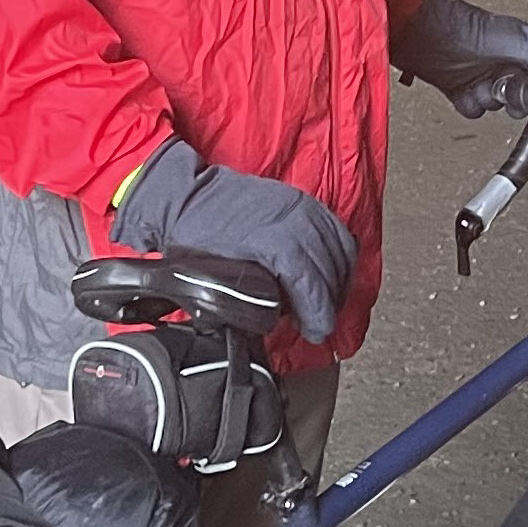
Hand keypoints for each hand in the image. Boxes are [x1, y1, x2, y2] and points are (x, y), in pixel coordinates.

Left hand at [114, 140, 355, 342]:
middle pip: (329, 267)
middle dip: (328, 302)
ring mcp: (303, 206)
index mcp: (273, 237)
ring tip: (324, 305)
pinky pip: (338, 233)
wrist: (187, 195)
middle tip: (317, 326)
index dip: (318, 309)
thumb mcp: (214, 275)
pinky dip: (340, 258)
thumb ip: (246, 298)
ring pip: (340, 250)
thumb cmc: (195, 235)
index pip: (309, 279)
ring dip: (338, 281)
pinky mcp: (305, 201)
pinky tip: (330, 276)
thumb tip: (272, 321)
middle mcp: (295, 217)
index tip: (318, 331)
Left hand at [392, 0, 527, 114]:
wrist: (428, 37)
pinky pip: (474, 109)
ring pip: (499, 105)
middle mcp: (505, 63)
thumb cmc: (468, 28)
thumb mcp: (519, 39)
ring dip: (490, 99)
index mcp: (523, 48)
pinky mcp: (463, 89)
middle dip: (515, 98)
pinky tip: (466, 92)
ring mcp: (484, 77)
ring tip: (481, 85)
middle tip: (507, 89)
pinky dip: (470, 104)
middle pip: (523, 96)